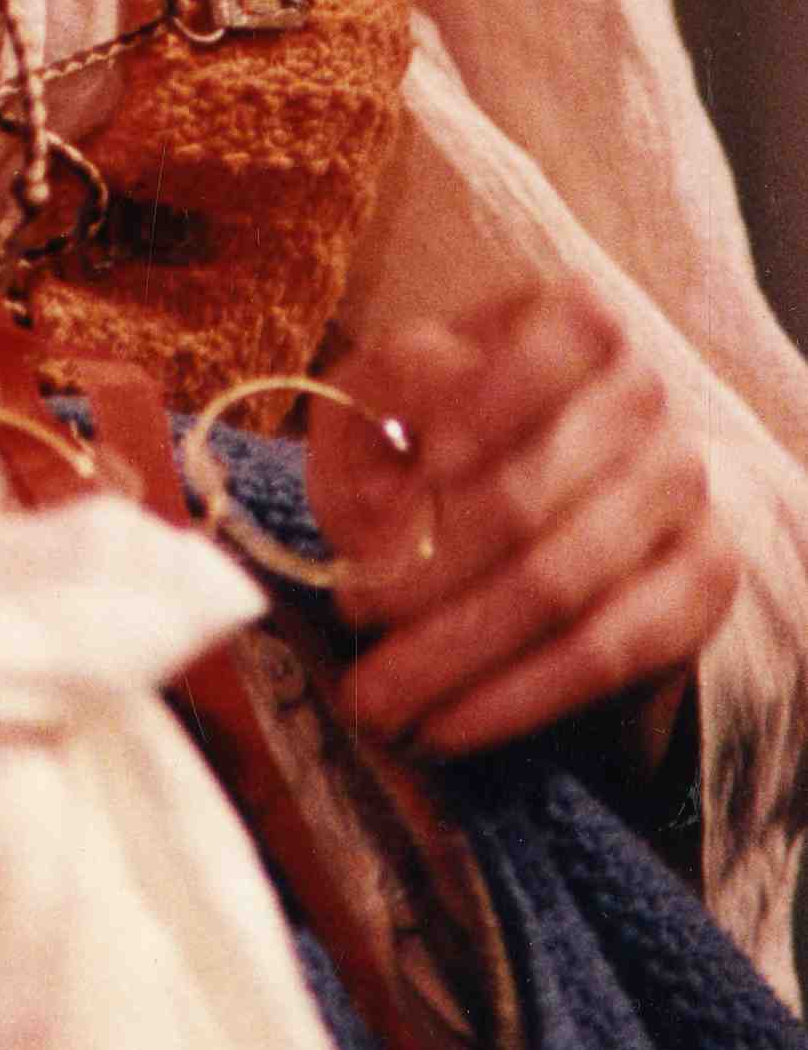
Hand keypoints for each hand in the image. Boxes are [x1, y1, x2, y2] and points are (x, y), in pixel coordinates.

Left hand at [310, 283, 738, 756]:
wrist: (550, 484)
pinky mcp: (702, 578)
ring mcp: (682, 487)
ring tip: (377, 702)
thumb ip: (371, 418)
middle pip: (524, 502)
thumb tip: (382, 501)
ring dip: (454, 657)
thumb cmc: (433, 430)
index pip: (517, 373)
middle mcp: (641, 395)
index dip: (452, 437)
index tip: (373, 508)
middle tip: (348, 629)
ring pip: (561, 588)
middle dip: (421, 582)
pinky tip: (446, 726)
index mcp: (570, 323)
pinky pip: (608, 653)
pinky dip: (515, 698)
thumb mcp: (384, 398)